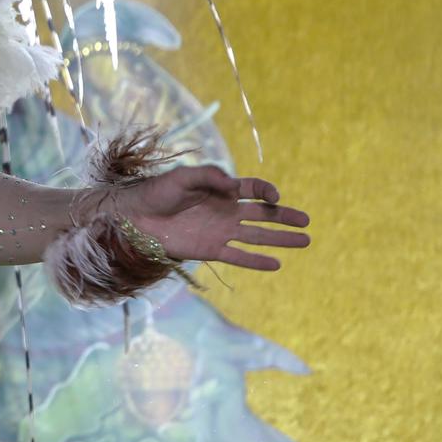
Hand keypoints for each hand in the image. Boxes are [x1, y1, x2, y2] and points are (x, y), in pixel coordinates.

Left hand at [116, 165, 310, 270]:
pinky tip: (277, 264)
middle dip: (285, 216)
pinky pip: (239, 256)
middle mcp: (225, 211)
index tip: (273, 197)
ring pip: (258, 236)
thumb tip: (235, 187)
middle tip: (307, 221)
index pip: (252, 189)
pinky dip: (257, 261)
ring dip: (281, 239)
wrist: (133, 217)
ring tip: (306, 241)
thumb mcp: (181, 177)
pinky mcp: (211, 249)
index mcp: (219, 190)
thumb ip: (209, 176)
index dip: (266, 191)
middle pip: (262, 214)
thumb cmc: (155, 192)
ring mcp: (220, 231)